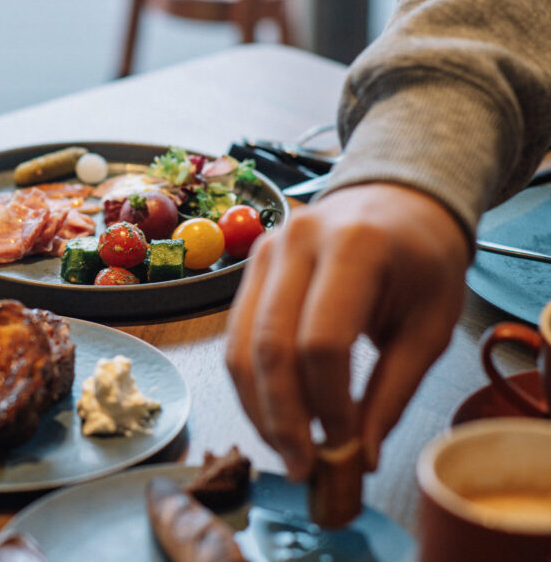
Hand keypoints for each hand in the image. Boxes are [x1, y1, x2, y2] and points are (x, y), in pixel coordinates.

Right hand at [225, 183, 469, 479]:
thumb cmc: (422, 260)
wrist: (396, 202)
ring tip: (286, 448)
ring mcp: (265, 251)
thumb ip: (394, 391)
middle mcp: (297, 241)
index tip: (343, 447)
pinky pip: (236, 336)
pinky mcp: (249, 267)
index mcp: (355, 246)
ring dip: (258, 407)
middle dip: (282, 417)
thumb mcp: (431, 326)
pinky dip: (251, 383)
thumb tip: (358, 454)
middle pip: (270, 346)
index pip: (323, 341)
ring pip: (241, 345)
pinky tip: (274, 413)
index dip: (328, 403)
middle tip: (302, 464)